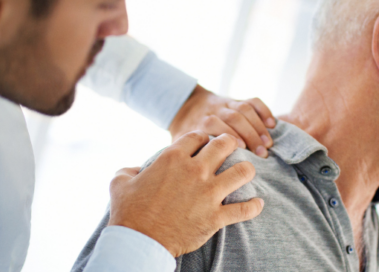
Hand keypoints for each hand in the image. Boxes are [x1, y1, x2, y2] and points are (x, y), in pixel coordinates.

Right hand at [107, 131, 264, 256]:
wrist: (139, 241)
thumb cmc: (129, 212)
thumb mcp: (120, 183)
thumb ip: (130, 170)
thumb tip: (134, 169)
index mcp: (173, 158)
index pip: (199, 135)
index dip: (204, 137)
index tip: (205, 143)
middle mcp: (194, 171)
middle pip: (225, 145)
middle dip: (231, 143)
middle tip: (232, 149)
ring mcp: (208, 193)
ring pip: (242, 172)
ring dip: (247, 170)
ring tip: (247, 172)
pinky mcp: (216, 217)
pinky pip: (244, 210)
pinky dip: (254, 207)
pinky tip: (258, 204)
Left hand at [169, 85, 275, 157]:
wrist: (185, 106)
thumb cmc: (186, 135)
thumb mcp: (180, 145)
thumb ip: (188, 157)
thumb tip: (195, 182)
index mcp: (199, 122)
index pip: (215, 124)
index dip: (230, 135)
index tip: (242, 150)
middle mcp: (214, 110)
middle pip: (234, 117)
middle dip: (250, 134)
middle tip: (262, 154)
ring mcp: (226, 104)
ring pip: (244, 109)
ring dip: (258, 127)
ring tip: (268, 144)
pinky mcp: (236, 100)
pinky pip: (252, 101)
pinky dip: (263, 110)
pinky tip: (272, 124)